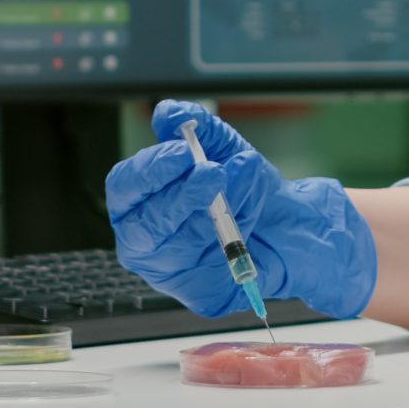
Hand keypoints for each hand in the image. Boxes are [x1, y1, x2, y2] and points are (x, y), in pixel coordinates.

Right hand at [106, 100, 377, 318]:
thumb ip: (195, 127)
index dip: (149, 170)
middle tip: (214, 174)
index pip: (125, 186)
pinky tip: (249, 224)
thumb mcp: (222, 147)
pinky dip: (235, 242)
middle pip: (144, 225)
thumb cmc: (240, 185)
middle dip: (180, 198)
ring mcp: (169, 272)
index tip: (181, 153)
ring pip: (181, 246)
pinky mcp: (199, 294)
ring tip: (245, 185)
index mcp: (138, 201)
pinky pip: (212, 271)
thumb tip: (169, 113)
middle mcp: (144, 240)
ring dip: (218, 211)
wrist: (283, 222)